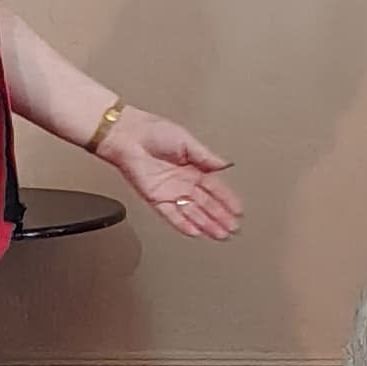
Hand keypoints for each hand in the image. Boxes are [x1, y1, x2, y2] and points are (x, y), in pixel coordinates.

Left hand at [99, 108, 241, 240]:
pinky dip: (183, 223)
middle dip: (220, 217)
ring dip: (206, 224)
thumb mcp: (187, 140)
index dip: (227, 199)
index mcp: (194, 167)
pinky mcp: (155, 198)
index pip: (215, 187)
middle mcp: (183, 182)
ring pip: (192, 212)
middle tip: (233, 228)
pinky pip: (171, 215)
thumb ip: (206, 156)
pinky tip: (195, 231)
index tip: (238, 210)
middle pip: (206, 204)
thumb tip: (225, 164)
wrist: (128, 136)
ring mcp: (170, 192)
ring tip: (220, 234)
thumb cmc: (153, 131)